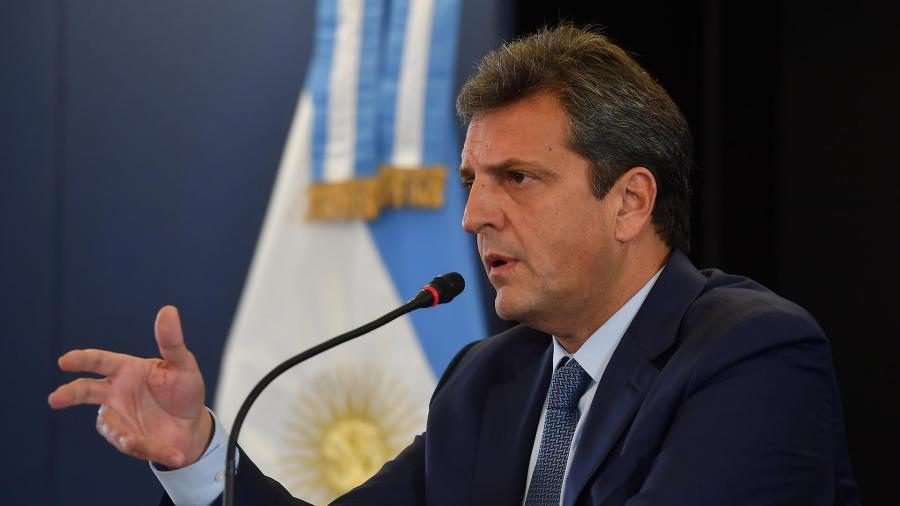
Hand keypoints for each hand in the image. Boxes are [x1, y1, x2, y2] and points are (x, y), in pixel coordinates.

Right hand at [48, 305, 212, 468]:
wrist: (192, 425)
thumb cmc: (184, 390)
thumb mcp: (183, 365)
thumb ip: (172, 342)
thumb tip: (168, 310)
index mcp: (127, 370)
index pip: (101, 361)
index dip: (83, 359)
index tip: (65, 360)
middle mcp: (117, 393)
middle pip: (86, 391)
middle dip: (70, 394)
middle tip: (55, 398)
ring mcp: (120, 417)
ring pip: (112, 425)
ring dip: (124, 435)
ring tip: (135, 443)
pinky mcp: (129, 439)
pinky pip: (134, 445)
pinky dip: (154, 450)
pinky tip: (172, 454)